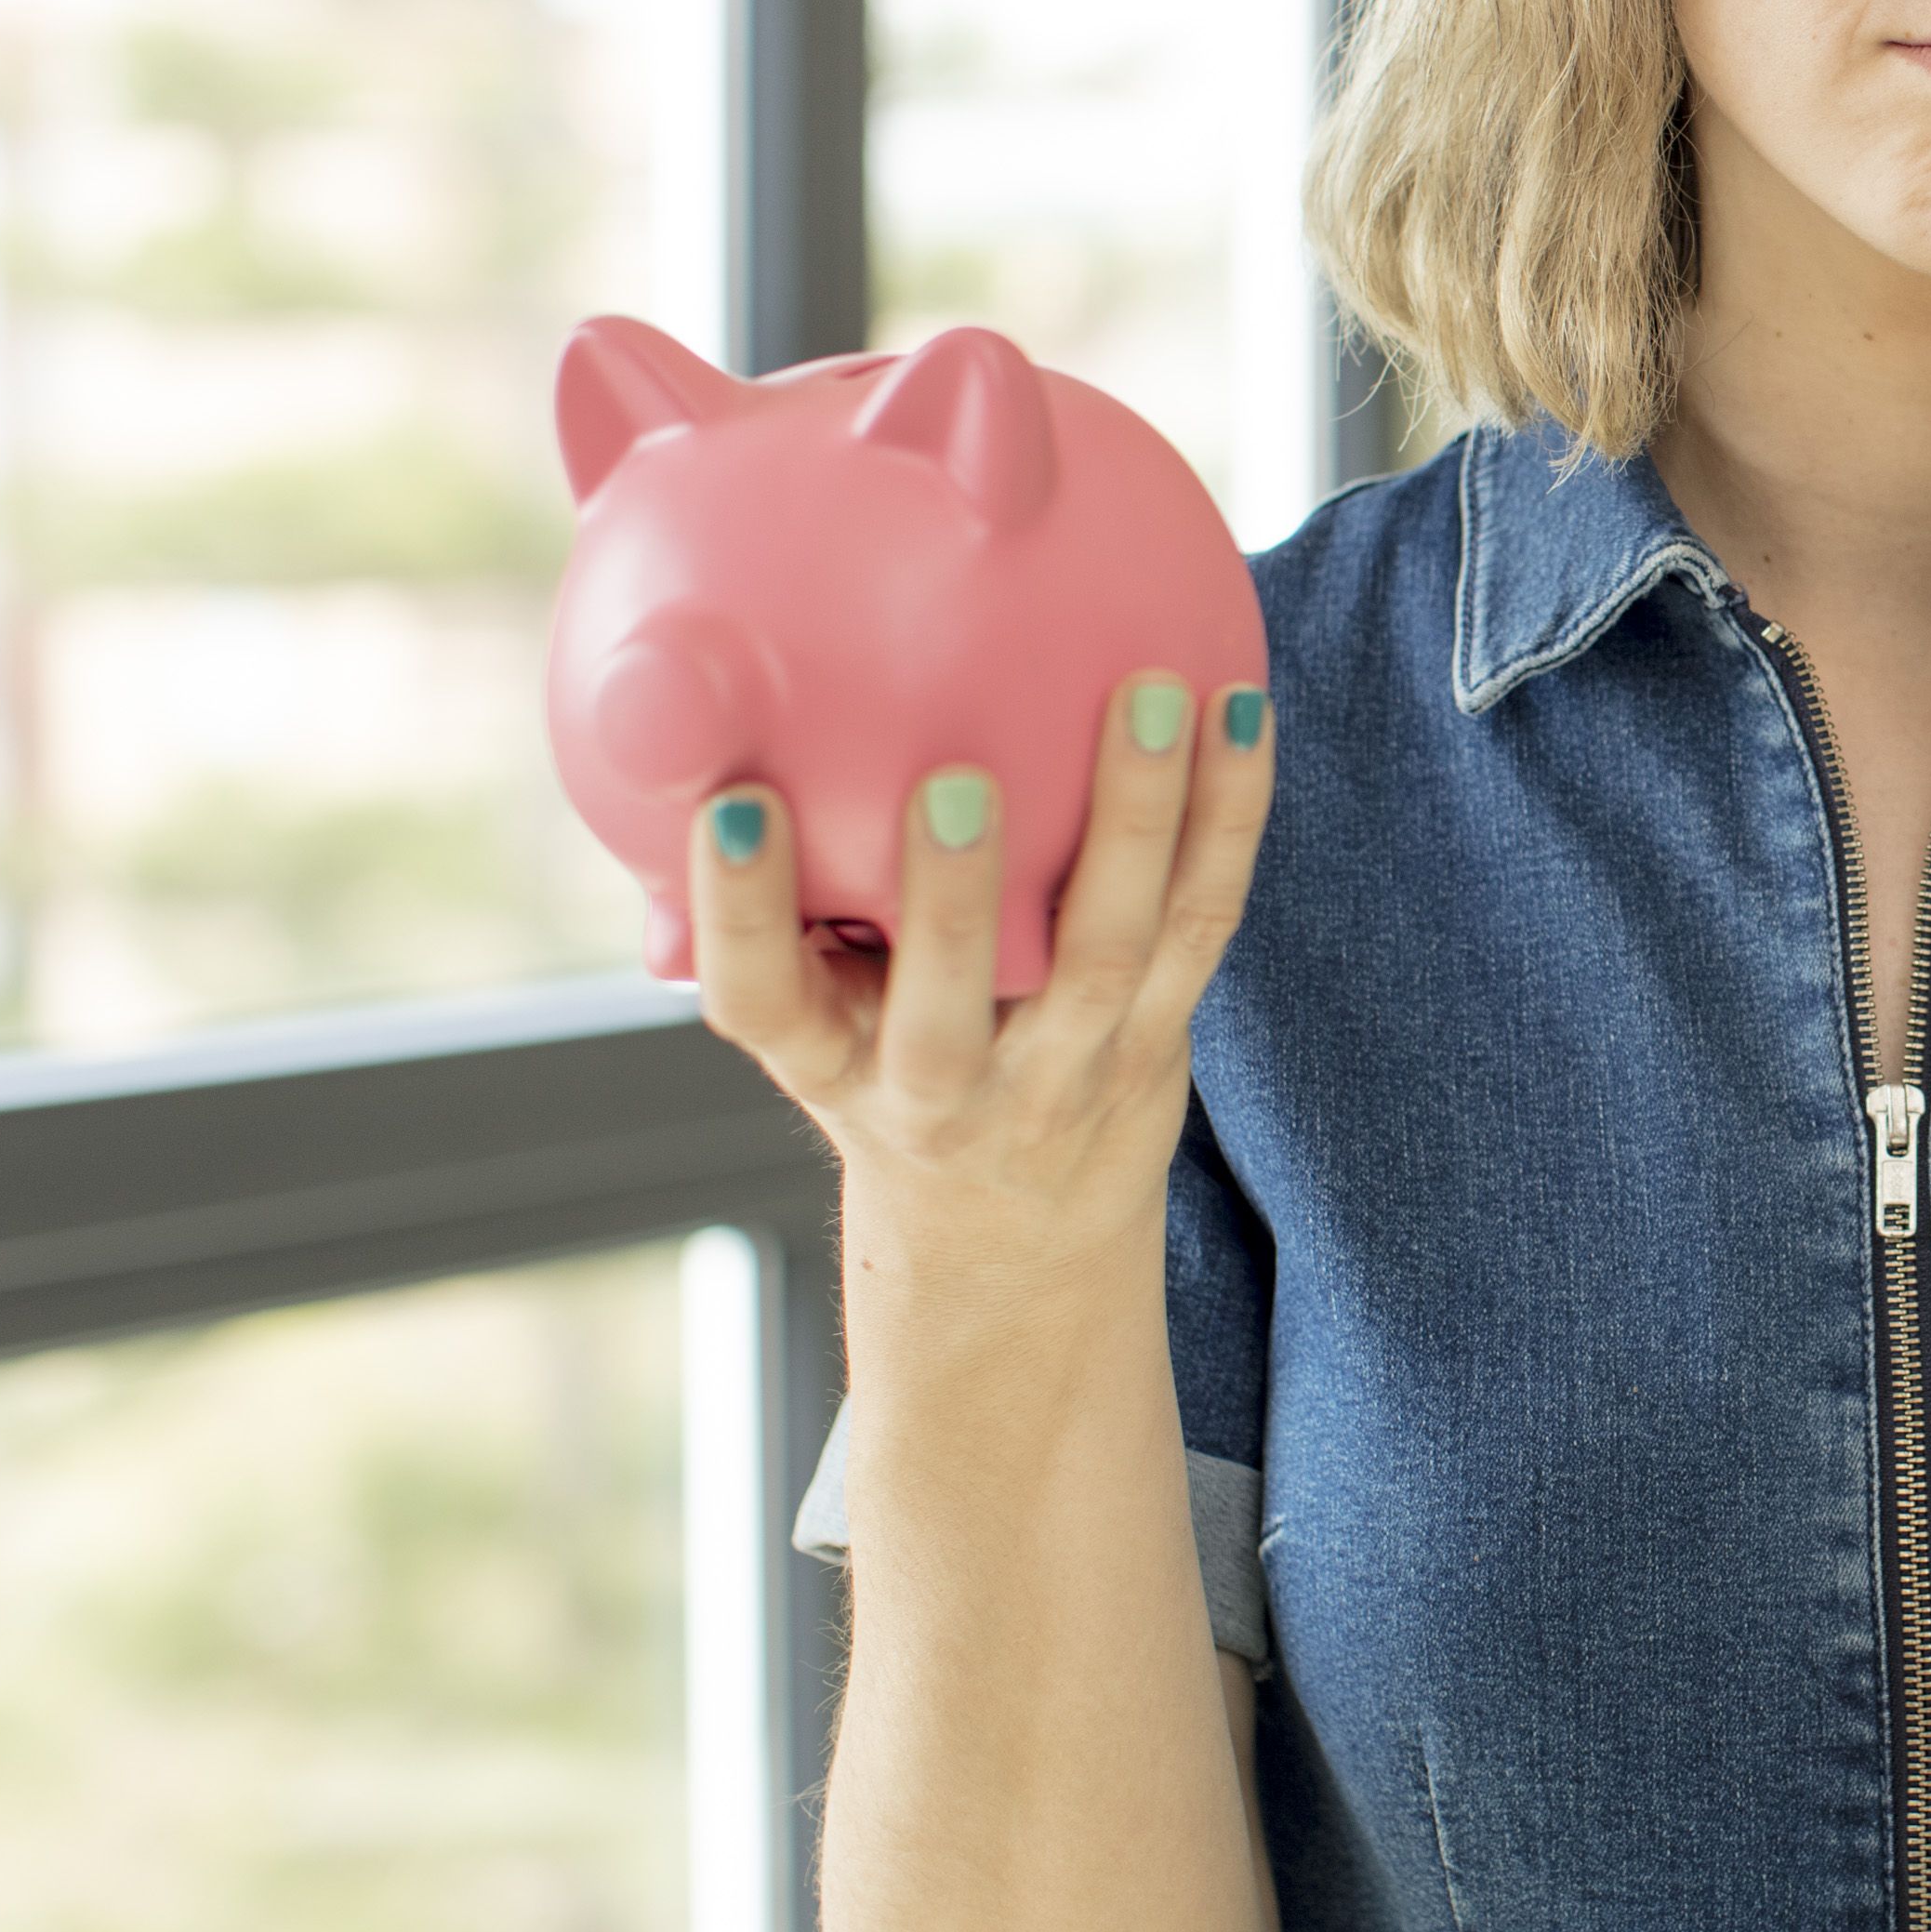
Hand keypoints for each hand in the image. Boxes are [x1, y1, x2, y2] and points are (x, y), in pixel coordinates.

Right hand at [686, 671, 1273, 1267]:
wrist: (1011, 1234)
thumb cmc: (883, 1068)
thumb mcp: (809, 1015)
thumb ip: (776, 903)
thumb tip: (690, 711)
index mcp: (826, 1063)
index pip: (759, 1000)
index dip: (739, 914)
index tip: (734, 806)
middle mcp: (940, 1086)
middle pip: (945, 1007)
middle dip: (951, 900)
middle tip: (953, 780)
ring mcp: (1062, 1070)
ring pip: (1106, 953)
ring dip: (1131, 821)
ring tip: (1146, 697)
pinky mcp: (1157, 1039)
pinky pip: (1204, 922)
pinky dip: (1227, 818)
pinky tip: (1240, 712)